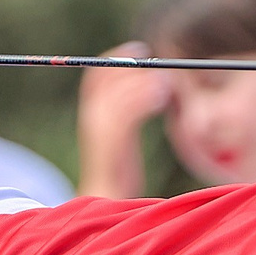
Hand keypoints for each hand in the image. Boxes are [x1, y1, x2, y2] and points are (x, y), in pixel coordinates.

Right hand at [77, 44, 172, 197]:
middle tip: (157, 65)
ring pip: (119, 91)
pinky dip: (145, 98)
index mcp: (90, 117)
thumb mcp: (119, 141)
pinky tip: (161, 97)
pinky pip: (128, 110)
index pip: (95, 76)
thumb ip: (125, 118)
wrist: (105, 203)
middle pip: (105, 77)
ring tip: (165, 85)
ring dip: (143, 82)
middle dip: (131, 66)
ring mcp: (99, 130)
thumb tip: (147, 92)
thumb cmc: (117, 175)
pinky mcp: (112, 143)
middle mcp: (91, 119)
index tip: (139, 51)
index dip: (116, 58)